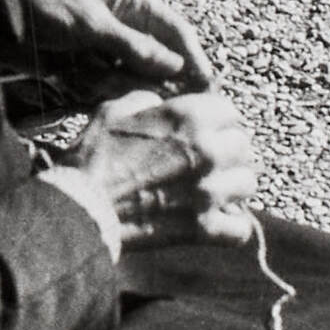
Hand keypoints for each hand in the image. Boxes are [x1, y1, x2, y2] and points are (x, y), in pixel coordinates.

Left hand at [18, 0, 214, 91]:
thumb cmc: (45, 6)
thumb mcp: (91, 24)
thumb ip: (134, 47)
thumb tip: (176, 67)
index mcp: (136, 5)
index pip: (179, 35)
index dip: (195, 62)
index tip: (207, 91)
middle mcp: (129, 27)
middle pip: (158, 64)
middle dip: (141, 76)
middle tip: (116, 80)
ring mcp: (110, 50)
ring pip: (132, 80)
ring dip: (110, 82)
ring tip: (80, 69)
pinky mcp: (90, 70)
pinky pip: (107, 89)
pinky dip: (93, 88)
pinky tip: (72, 76)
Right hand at [69, 86, 259, 249]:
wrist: (81, 206)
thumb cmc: (93, 157)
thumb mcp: (115, 110)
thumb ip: (147, 100)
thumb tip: (160, 103)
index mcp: (189, 117)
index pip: (230, 111)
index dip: (216, 121)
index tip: (206, 131)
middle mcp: (207, 150)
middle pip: (243, 146)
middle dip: (227, 152)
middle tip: (208, 162)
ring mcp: (208, 191)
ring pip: (249, 184)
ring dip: (234, 187)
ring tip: (216, 190)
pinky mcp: (202, 227)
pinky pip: (241, 229)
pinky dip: (232, 227)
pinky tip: (218, 222)